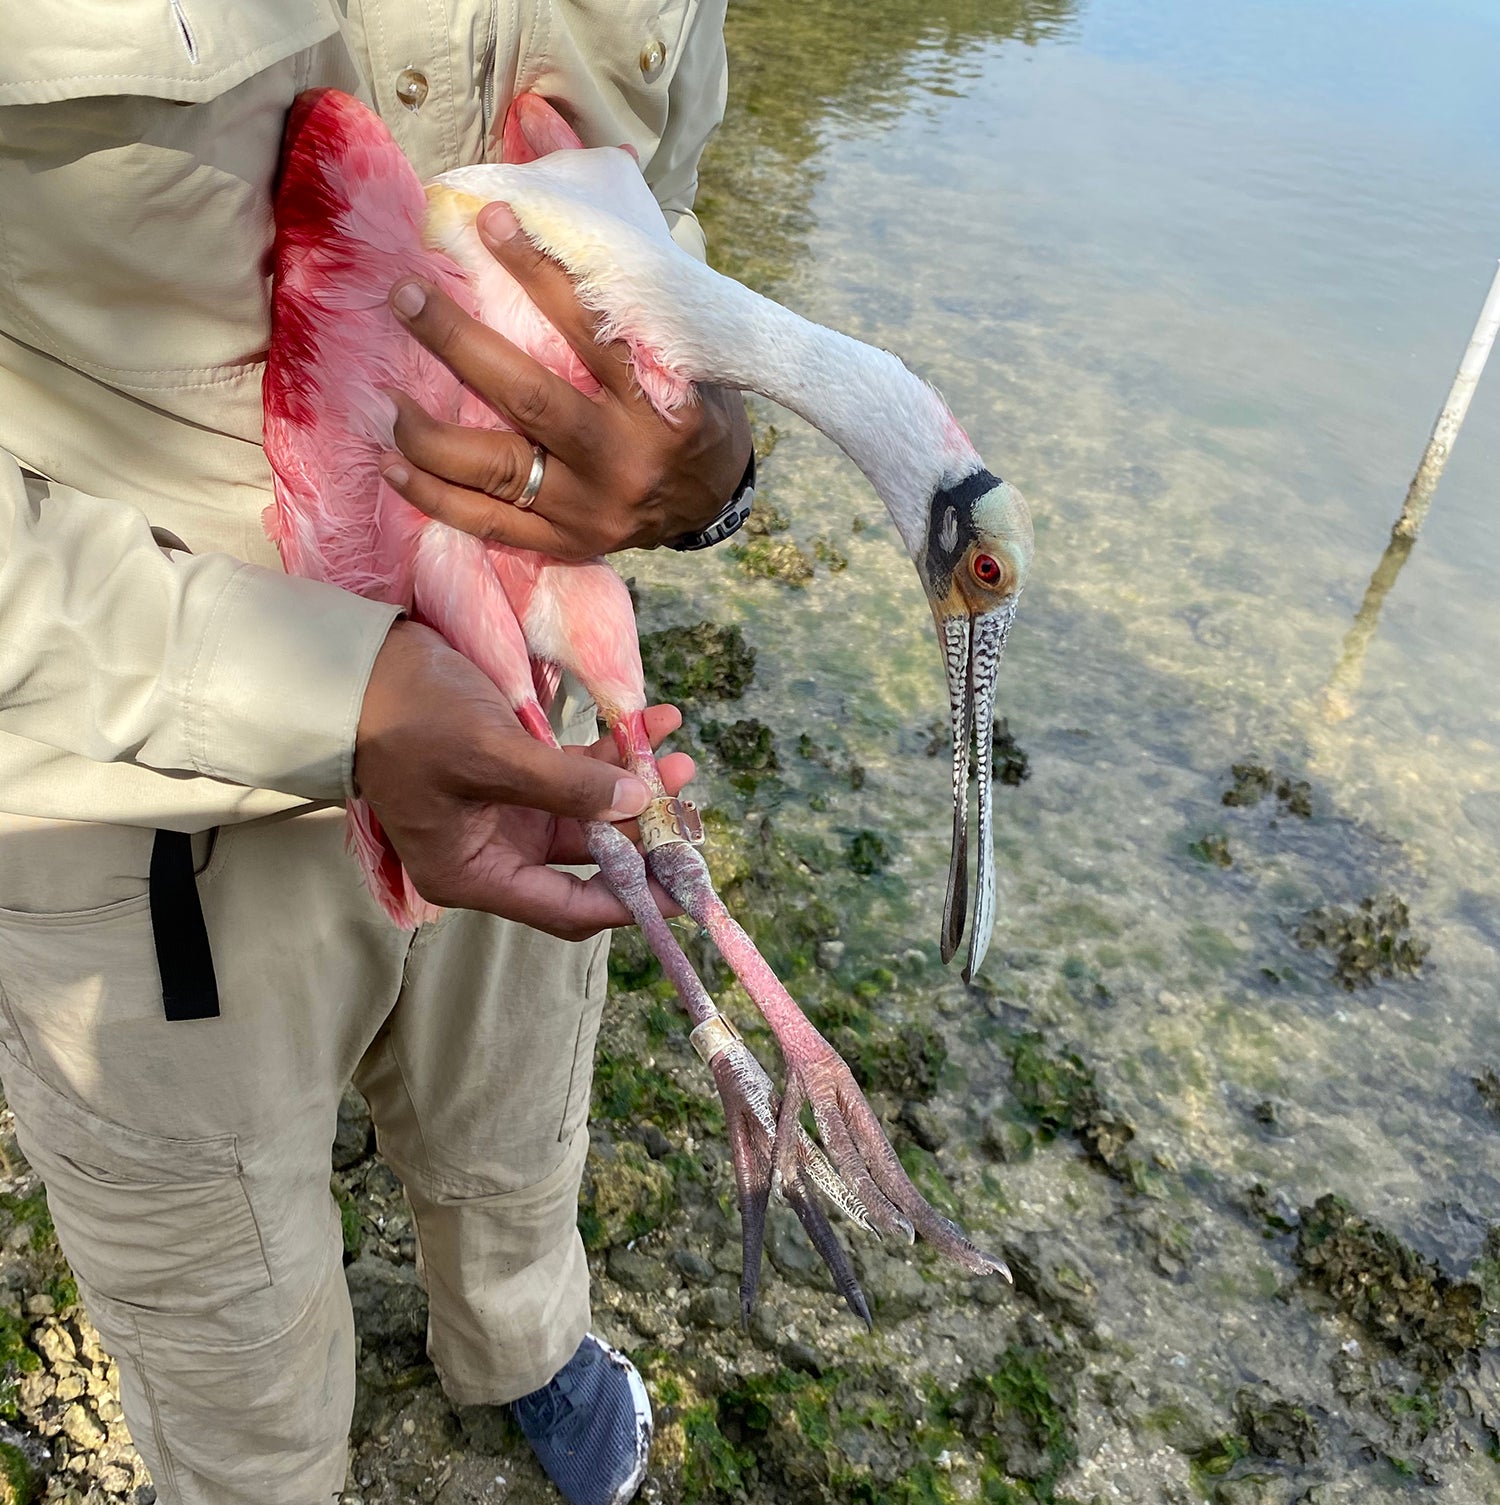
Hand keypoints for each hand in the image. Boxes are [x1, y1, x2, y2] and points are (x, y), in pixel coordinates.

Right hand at [354, 620, 693, 938]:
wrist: (360, 663)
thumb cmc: (410, 718)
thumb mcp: (488, 754)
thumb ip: (565, 786)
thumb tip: (638, 804)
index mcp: (477, 873)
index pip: (569, 909)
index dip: (632, 903)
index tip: (687, 895)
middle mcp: (496, 851)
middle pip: (589, 861)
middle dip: (645, 834)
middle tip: (694, 810)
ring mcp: (508, 810)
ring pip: (591, 812)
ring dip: (637, 786)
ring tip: (682, 759)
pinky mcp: (516, 770)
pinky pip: (577, 771)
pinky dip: (613, 752)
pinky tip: (654, 723)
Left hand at [378, 201, 751, 559]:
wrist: (714, 498)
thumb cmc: (693, 401)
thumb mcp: (680, 332)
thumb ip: (616, 258)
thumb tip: (542, 131)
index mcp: (665, 403)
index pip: (593, 331)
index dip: (539, 272)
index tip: (489, 220)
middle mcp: (626, 459)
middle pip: (528, 398)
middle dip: (457, 343)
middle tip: (405, 297)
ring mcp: (594, 508)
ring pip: (496, 468)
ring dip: (428, 431)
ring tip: (384, 394)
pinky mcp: (569, 541)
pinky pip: (490, 523)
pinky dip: (436, 495)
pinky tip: (393, 463)